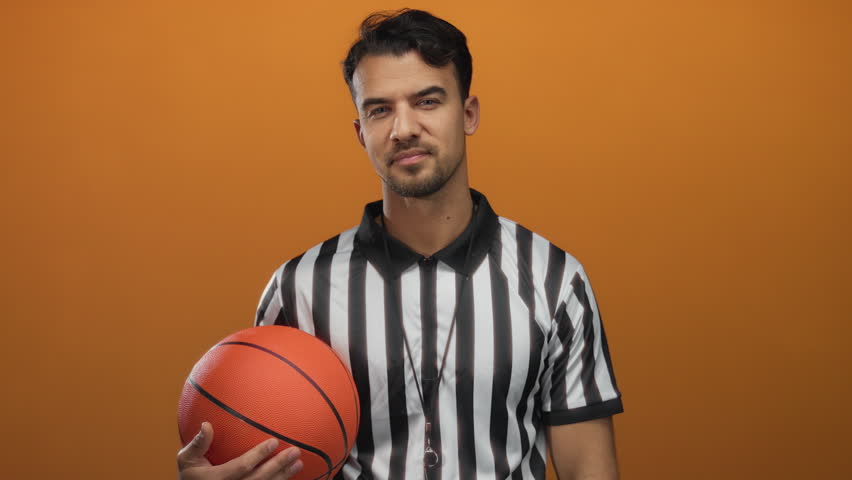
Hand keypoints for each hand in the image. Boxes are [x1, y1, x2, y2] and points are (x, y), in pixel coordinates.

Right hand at [178, 422, 302, 479]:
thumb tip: (207, 424)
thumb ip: (198, 444)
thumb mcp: (186, 460)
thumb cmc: (190, 474)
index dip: (258, 455)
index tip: (274, 442)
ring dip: (284, 476)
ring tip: (299, 463)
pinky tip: (291, 475)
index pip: (241, 467)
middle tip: (295, 451)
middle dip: (278, 466)